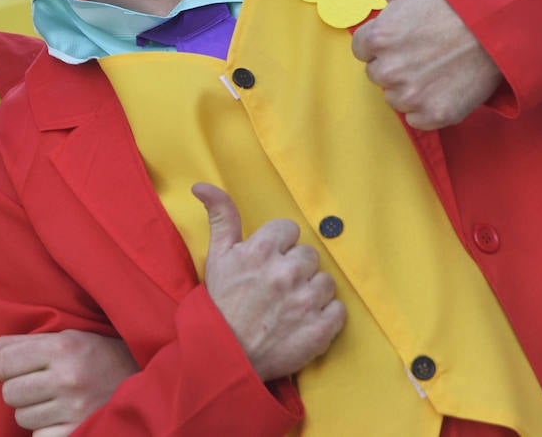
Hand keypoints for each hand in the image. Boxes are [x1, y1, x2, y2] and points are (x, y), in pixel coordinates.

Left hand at [0, 330, 137, 435]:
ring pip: (22, 417)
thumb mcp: (64, 338)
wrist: (144, 380)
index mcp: (63, 347)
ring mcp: (75, 409)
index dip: (4, 366)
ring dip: (32, 410)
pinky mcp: (78, 432)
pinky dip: (45, 430)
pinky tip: (62, 417)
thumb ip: (17, 344)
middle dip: (20, 389)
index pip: (4, 362)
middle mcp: (68, 378)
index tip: (18, 367)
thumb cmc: (96, 356)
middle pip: (10, 392)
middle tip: (41, 384)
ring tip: (54, 400)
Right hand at [193, 183, 344, 382]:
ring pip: (326, 282)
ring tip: (290, 306)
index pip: (289, 230)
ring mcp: (305, 301)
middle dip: (295, 269)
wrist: (225, 355)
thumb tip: (202, 185)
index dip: (278, 247)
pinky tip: (305, 321)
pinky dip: (326, 317)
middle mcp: (286, 271)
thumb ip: (220, 216)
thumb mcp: (216, 256)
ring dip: (312, 292)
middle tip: (276, 288)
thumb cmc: (220, 304)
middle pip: (309, 255)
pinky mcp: (320, 329)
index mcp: (262, 250)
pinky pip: (338, 310)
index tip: (267, 264)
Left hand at [346, 0, 502, 129]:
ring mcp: (412, 95)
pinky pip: (417, 118)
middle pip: (377, 74)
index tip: (407, 33)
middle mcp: (390, 70)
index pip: (362, 49)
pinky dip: (429, 107)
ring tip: (436, 65)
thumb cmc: (450, 4)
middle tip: (425, 48)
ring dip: (410, 86)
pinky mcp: (434, 115)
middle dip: (395, 63)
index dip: (383, 40)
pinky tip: (445, 85)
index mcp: (377, 39)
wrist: (499, 30)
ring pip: (395, 97)